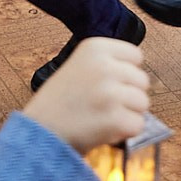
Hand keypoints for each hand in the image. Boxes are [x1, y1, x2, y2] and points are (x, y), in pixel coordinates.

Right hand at [24, 36, 152, 154]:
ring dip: (128, 114)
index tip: (109, 84)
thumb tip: (136, 74)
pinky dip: (125, 132)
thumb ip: (106, 64)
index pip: (135, 56)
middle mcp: (104, 66)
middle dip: (128, 95)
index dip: (125, 73)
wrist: (38, 131)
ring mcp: (110, 93)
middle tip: (104, 105)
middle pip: (142, 80)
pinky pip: (138, 125)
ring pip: (143, 103)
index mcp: (95, 48)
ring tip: (103, 117)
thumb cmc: (56, 103)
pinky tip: (104, 130)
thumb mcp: (77, 66)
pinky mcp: (115, 119)